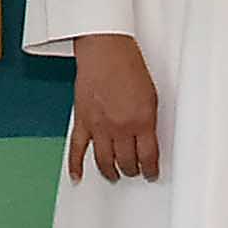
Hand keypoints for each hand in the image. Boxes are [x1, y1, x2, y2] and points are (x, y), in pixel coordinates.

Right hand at [66, 34, 161, 183]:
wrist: (105, 50)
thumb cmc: (128, 66)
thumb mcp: (151, 96)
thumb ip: (149, 121)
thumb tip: (148, 140)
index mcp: (141, 121)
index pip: (147, 157)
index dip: (150, 170)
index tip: (151, 174)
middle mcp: (120, 128)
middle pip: (126, 162)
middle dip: (132, 170)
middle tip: (134, 171)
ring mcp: (99, 126)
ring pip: (104, 161)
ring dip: (111, 172)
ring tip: (115, 175)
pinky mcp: (82, 121)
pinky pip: (77, 149)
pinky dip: (75, 165)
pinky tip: (77, 177)